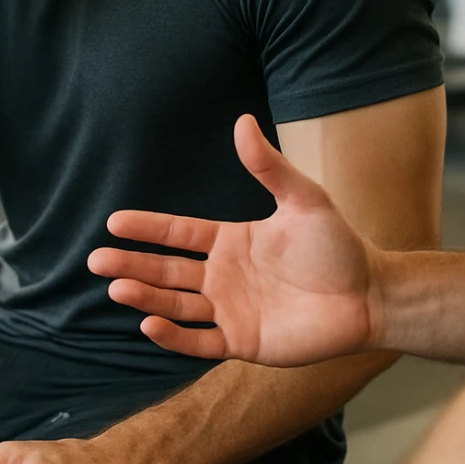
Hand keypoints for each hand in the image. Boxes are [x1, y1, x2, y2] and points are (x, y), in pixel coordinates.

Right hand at [88, 113, 382, 366]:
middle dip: (131, 266)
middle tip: (95, 261)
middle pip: (166, 271)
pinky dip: (174, 336)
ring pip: (175, 304)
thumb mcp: (303, 199)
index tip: (113, 222)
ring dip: (145, 298)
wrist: (369, 295)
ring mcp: (231, 310)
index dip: (147, 228)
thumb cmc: (338, 245)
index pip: (178, 234)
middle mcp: (223, 276)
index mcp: (231, 241)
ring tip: (115, 289)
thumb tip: (242, 121)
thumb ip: (268, 167)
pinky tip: (149, 324)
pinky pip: (200, 341)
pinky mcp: (243, 342)